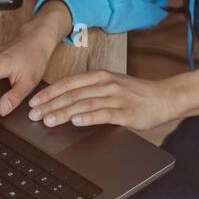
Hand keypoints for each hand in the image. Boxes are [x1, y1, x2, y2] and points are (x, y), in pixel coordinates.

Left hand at [25, 70, 180, 131]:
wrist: (164, 97)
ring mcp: (116, 97)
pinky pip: (103, 114)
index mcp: (100, 76)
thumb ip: (91, 90)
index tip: (34, 101)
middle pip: (72, 93)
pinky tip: (76, 121)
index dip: (49, 92)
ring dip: (63, 112)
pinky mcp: (126, 112)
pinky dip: (88, 117)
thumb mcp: (111, 85)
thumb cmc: (136, 94)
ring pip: (84, 103)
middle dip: (50, 104)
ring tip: (48, 120)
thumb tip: (64, 100)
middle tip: (34, 114)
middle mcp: (106, 84)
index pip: (69, 82)